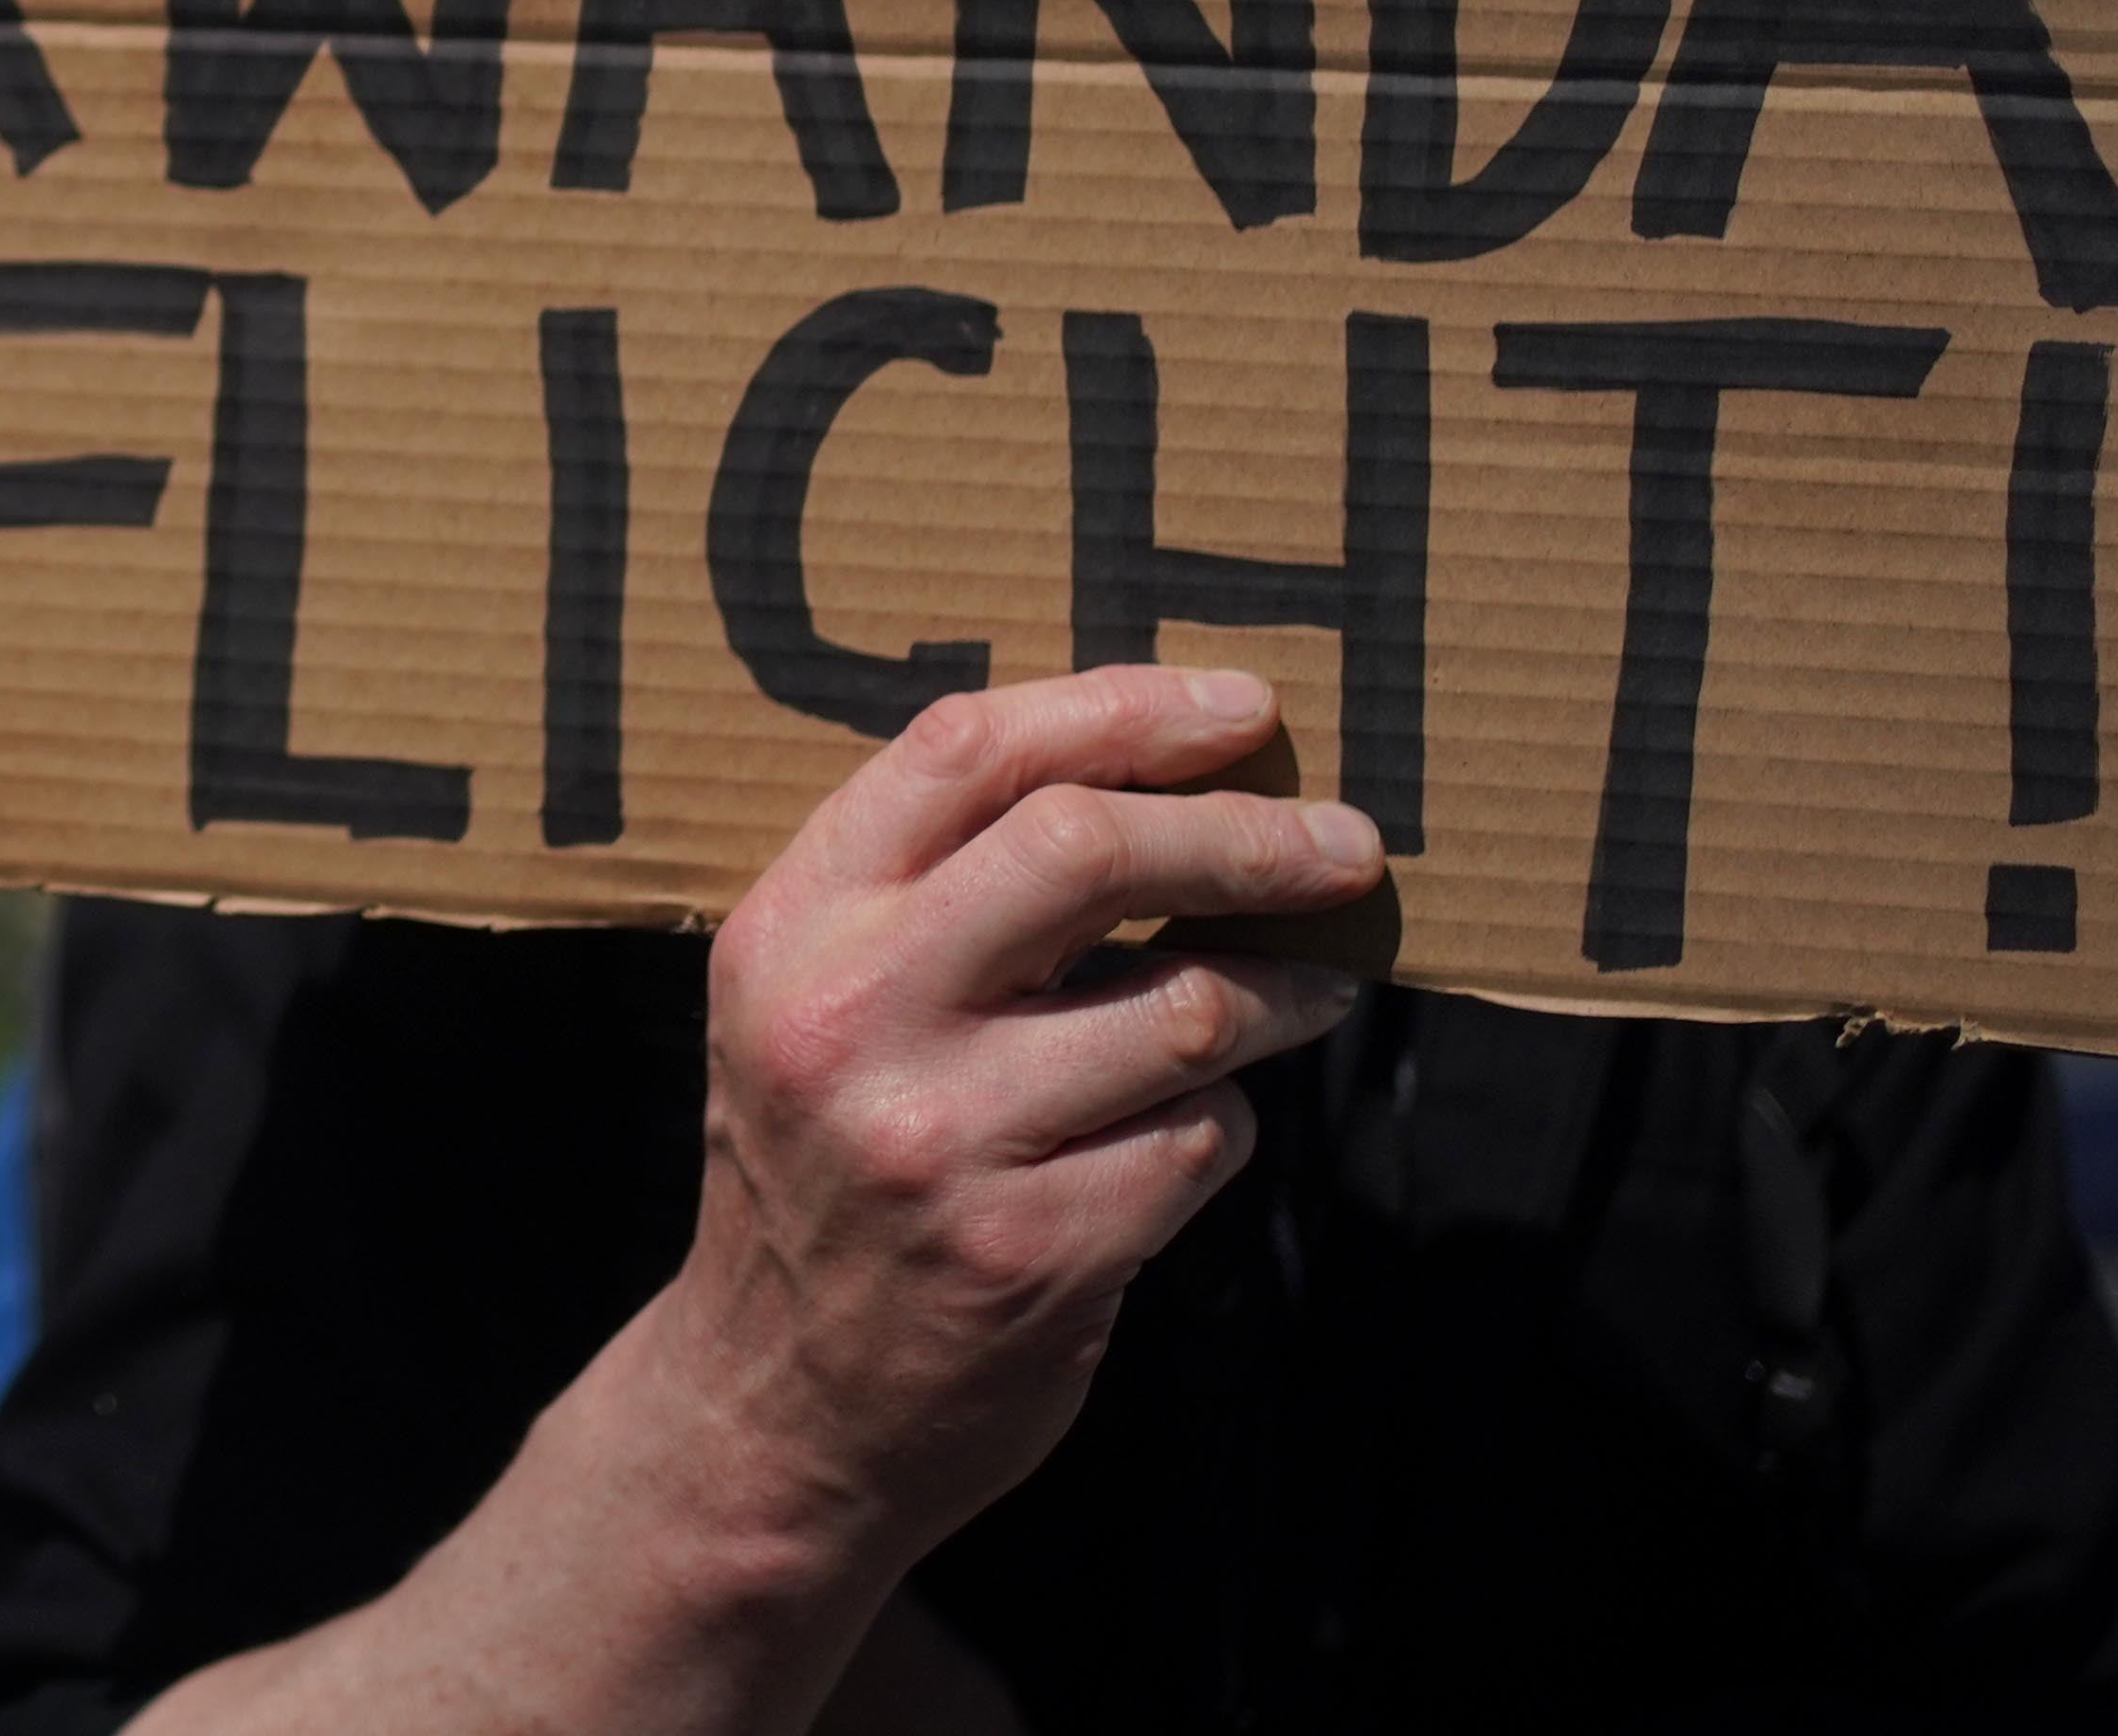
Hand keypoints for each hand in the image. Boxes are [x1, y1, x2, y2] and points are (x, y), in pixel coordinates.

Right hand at [120, 662, 1378, 1735]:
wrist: (775, 1409)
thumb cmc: (824, 1171)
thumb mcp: (810, 1003)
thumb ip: (927, 889)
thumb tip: (1151, 771)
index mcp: (790, 928)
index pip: (965, 754)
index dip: (1121, 709)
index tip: (1242, 712)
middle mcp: (849, 1018)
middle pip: (1086, 850)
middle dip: (1245, 833)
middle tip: (1342, 840)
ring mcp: (943, 1140)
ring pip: (1186, 1007)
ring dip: (1283, 991)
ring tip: (1314, 989)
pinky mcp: (1034, 1252)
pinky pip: (1198, 1142)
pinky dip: (1221, 1127)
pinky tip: (1188, 1136)